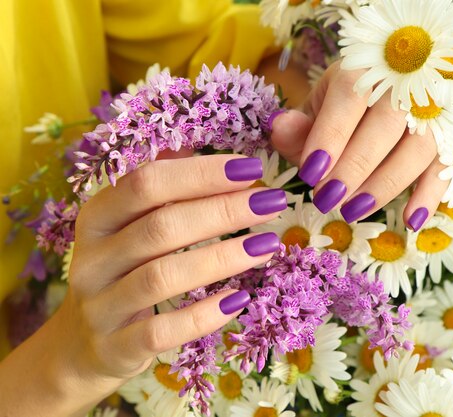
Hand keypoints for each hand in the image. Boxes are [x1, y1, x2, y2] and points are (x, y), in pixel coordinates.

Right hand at [0, 154, 285, 416]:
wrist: (84, 344)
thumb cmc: (122, 272)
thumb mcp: (129, 227)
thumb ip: (159, 189)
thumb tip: (197, 146)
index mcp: (97, 217)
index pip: (147, 183)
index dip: (200, 173)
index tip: (250, 168)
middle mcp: (92, 257)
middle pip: (160, 226)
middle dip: (223, 211)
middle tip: (271, 202)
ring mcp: (100, 305)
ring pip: (161, 276)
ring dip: (221, 258)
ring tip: (267, 246)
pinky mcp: (114, 347)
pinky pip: (161, 331)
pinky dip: (202, 315)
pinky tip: (238, 299)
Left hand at [270, 60, 447, 230]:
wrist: (388, 90)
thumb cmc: (345, 106)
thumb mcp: (316, 109)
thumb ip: (297, 124)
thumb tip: (279, 128)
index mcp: (363, 68)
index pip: (349, 97)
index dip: (330, 136)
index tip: (310, 173)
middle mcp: (403, 83)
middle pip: (386, 124)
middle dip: (354, 167)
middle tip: (326, 198)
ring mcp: (431, 111)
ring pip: (418, 147)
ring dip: (385, 184)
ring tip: (353, 211)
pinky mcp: (447, 138)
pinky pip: (445, 166)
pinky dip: (430, 195)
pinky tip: (411, 221)